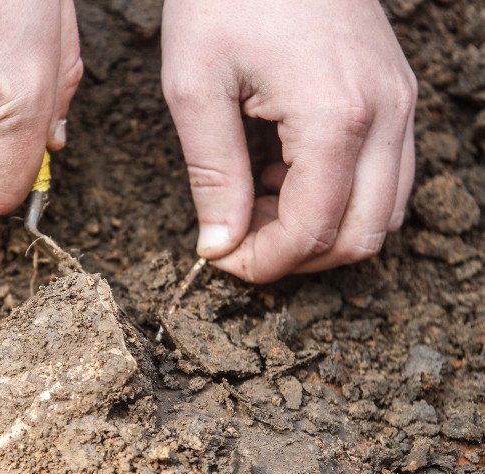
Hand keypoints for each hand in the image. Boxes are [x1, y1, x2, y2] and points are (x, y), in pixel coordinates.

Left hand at [162, 0, 416, 282]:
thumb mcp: (196, 88)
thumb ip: (213, 176)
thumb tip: (220, 245)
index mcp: (335, 117)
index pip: (312, 232)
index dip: (263, 263)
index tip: (219, 258)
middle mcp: (385, 114)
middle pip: (361, 236)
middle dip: (297, 257)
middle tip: (239, 240)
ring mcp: (399, 101)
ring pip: (383, 211)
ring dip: (321, 229)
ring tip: (257, 203)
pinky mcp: (395, 90)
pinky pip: (385, 173)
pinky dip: (340, 195)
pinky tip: (285, 173)